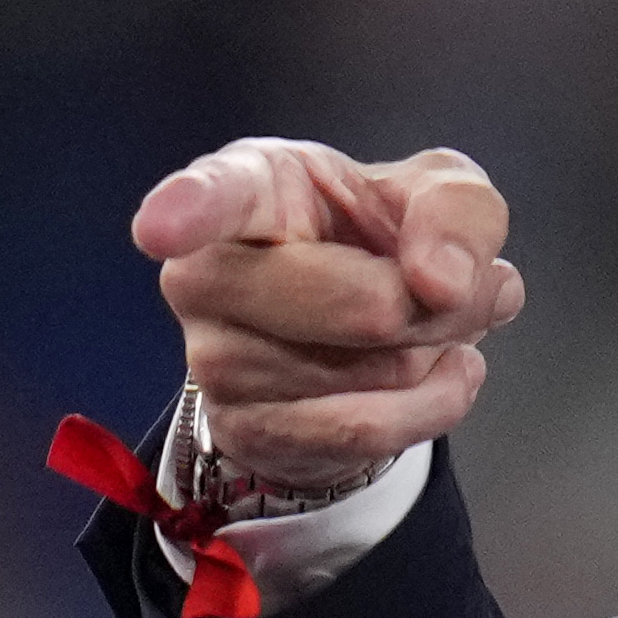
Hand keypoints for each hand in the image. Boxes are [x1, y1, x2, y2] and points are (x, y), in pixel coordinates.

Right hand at [135, 138, 525, 489]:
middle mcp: (206, 273)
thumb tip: (441, 283)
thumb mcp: (437, 193)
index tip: (160, 228)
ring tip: (426, 329)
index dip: (186, 209)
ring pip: (376, 374)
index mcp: (246, 186)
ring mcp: (214, 360)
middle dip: (441, 303)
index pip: (213, 196)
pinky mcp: (242, 431)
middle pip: (362, 306)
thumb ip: (456, 211)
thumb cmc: (375, 238)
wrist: (354, 334)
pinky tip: (436, 375)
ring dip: (437, 355)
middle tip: (451, 284)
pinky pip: (366, 431)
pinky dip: (431, 404)